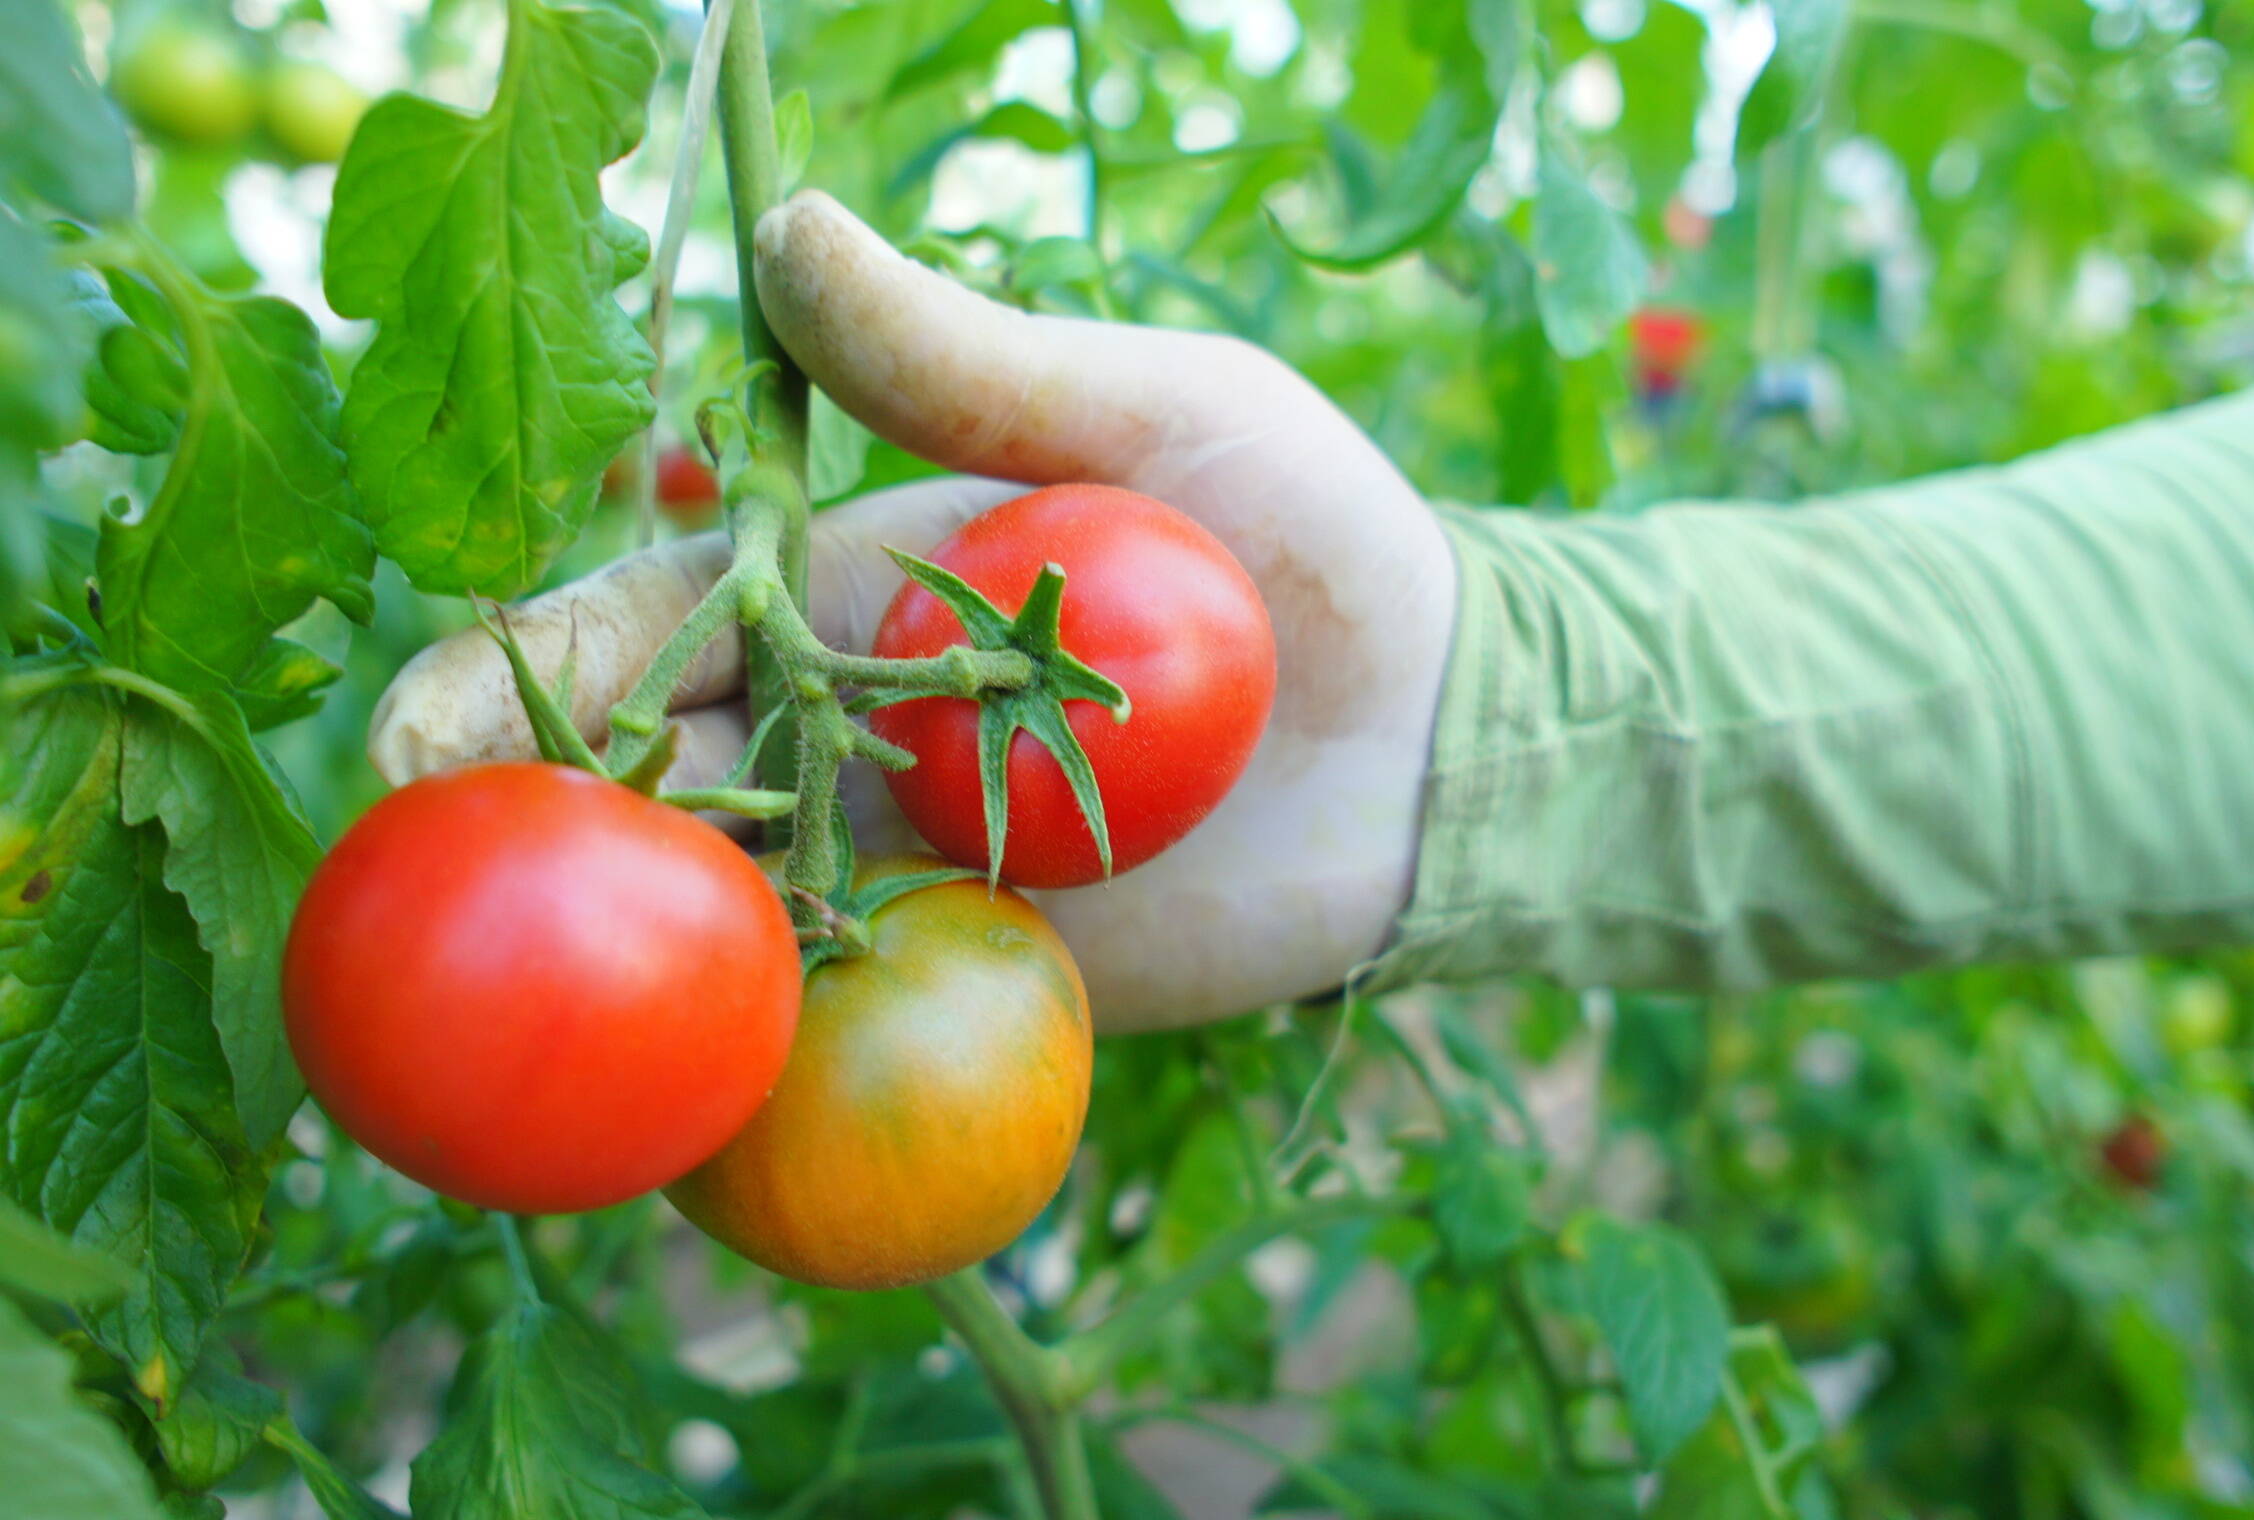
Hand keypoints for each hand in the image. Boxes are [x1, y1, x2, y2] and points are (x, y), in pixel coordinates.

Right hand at [368, 191, 1455, 1032]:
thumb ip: (971, 358)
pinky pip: (845, 1021)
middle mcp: (856, 731)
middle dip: (518, 828)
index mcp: (854, 593)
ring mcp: (914, 861)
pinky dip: (753, 1063)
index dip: (518, 673)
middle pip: (647, 781)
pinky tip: (666, 1116)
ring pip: (722, 913)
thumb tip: (793, 235)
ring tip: (512, 1015)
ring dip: (617, 957)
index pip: (648, 625)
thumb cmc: (1300, 540)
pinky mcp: (988, 970)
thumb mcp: (1153, 410)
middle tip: (418, 891)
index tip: (412, 733)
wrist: (1433, 730)